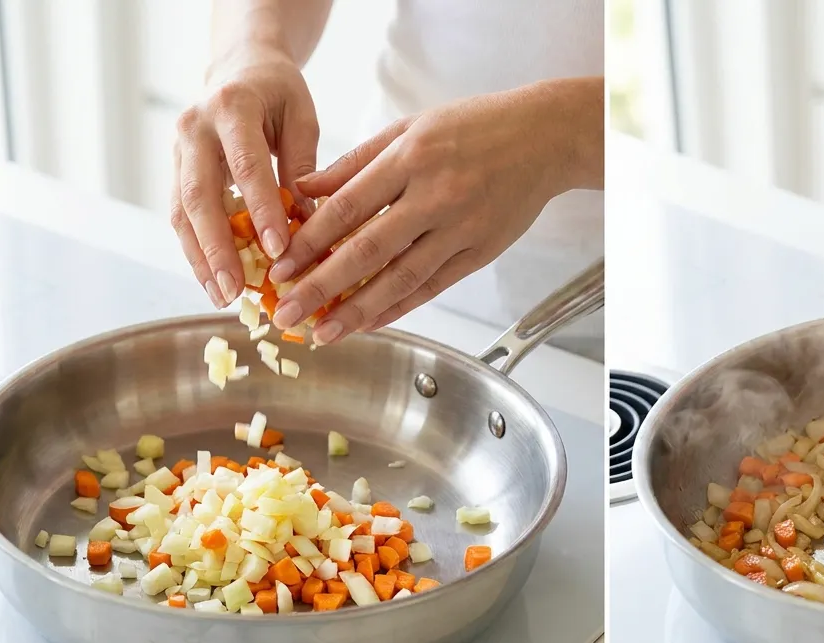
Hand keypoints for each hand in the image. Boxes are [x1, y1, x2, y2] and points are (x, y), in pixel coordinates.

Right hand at [170, 45, 318, 307]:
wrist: (238, 67)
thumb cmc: (279, 93)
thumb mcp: (302, 117)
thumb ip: (303, 165)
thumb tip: (308, 223)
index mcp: (232, 107)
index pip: (247, 167)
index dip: (261, 211)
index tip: (280, 251)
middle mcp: (194, 128)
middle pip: (200, 196)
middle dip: (217, 248)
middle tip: (236, 290)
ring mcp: (177, 150)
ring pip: (181, 212)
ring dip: (200, 259)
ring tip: (223, 296)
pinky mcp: (174, 170)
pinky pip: (180, 216)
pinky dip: (196, 251)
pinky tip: (214, 281)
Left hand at [266, 77, 601, 343]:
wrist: (544, 137)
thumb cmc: (474, 127)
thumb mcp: (410, 128)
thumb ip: (356, 163)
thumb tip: (304, 192)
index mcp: (410, 158)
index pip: (348, 207)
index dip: (309, 242)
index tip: (278, 268)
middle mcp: (435, 195)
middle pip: (368, 250)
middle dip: (322, 287)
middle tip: (287, 313)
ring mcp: (460, 228)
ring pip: (401, 278)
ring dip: (358, 311)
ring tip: (324, 334)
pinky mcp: (481, 251)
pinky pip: (433, 286)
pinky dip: (399, 308)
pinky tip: (370, 323)